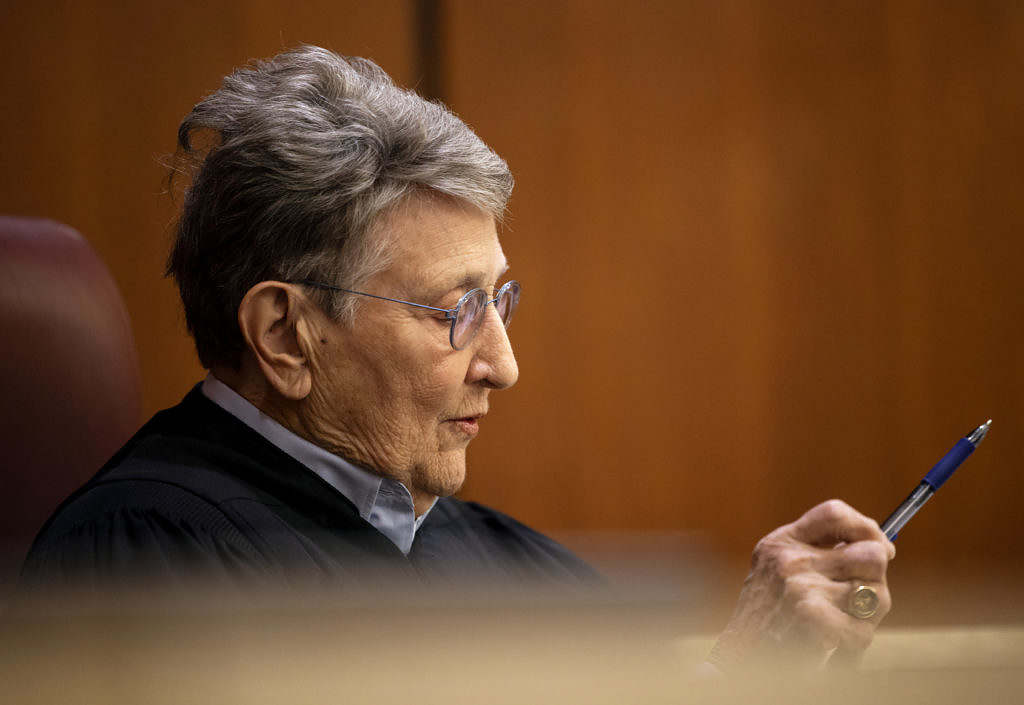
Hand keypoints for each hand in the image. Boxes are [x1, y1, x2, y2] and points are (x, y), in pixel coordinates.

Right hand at [709, 499, 894, 671]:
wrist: (739, 658)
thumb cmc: (765, 617)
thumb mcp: (775, 568)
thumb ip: (815, 551)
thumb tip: (879, 546)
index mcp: (782, 542)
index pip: (834, 514)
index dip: (866, 527)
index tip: (881, 546)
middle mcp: (791, 560)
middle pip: (870, 554)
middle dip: (876, 578)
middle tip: (862, 595)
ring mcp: (801, 587)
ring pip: (877, 594)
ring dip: (868, 615)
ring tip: (843, 624)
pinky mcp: (812, 619)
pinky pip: (863, 630)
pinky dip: (854, 643)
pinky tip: (834, 645)